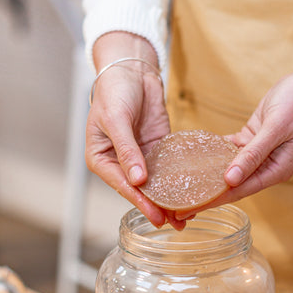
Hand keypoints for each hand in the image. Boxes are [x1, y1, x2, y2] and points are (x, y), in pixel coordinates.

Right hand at [86, 32, 184, 227]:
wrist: (131, 69)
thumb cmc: (114, 91)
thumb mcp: (116, 119)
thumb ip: (127, 150)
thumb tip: (138, 180)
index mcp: (101, 159)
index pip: (123, 186)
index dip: (140, 202)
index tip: (157, 216)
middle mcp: (120, 163)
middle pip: (140, 190)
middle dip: (157, 207)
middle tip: (175, 223)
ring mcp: (140, 157)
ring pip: (155, 184)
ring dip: (169, 199)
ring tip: (186, 216)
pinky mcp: (157, 149)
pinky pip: (168, 169)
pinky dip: (177, 181)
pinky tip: (190, 193)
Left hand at [175, 43, 292, 217]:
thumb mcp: (275, 129)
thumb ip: (253, 155)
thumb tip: (230, 179)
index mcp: (276, 170)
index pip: (240, 191)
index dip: (215, 200)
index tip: (192, 208)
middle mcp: (267, 167)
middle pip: (232, 185)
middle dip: (207, 195)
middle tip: (179, 205)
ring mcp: (259, 154)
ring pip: (228, 169)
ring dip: (208, 177)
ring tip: (183, 187)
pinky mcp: (252, 140)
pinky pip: (229, 151)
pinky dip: (213, 154)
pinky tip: (195, 159)